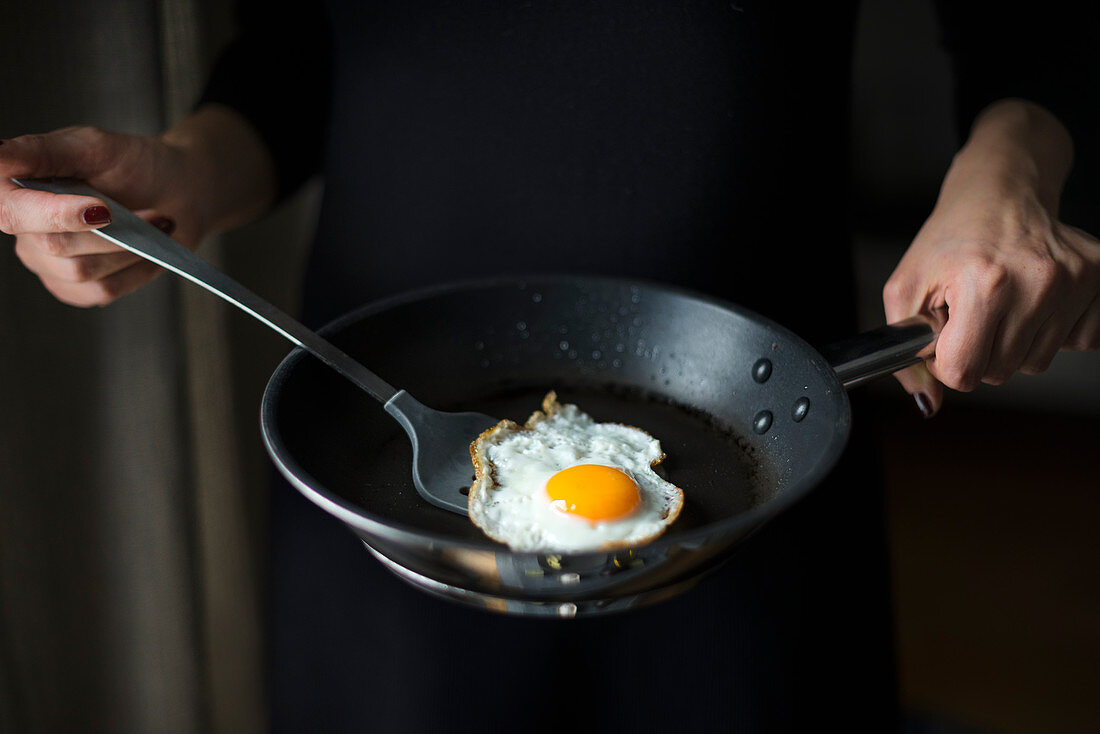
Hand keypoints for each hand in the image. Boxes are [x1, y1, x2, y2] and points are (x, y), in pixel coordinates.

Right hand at [1, 105, 276, 305]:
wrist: (180, 192)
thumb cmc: (135, 164)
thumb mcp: (92, 146)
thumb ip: (41, 151)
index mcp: (18, 189)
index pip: (11, 211)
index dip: (55, 214)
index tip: (102, 209)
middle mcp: (26, 230)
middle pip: (53, 245)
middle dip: (110, 232)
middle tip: (152, 213)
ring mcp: (49, 263)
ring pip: (80, 272)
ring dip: (129, 250)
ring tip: (157, 225)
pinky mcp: (78, 288)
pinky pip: (100, 290)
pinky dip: (135, 271)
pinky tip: (150, 251)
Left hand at [883, 100, 1099, 415]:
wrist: (1000, 192)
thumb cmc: (951, 238)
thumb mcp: (906, 289)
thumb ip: (906, 352)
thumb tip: (929, 403)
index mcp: (986, 283)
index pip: (964, 371)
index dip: (946, 361)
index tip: (944, 335)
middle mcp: (1039, 282)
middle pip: (1000, 371)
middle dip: (978, 350)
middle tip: (971, 311)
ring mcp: (1076, 281)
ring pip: (1035, 362)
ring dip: (1012, 342)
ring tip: (1001, 302)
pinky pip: (1075, 343)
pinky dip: (1049, 331)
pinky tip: (1034, 300)